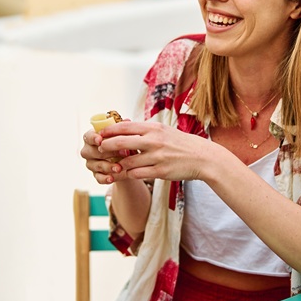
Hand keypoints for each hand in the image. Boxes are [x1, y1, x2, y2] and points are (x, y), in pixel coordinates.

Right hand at [80, 122, 135, 184]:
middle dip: (106, 152)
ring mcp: (91, 163)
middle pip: (91, 152)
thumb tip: (127, 120)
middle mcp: (88, 150)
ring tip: (119, 168)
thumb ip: (123, 129)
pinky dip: (105, 178)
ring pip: (95, 165)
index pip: (88, 136)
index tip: (100, 140)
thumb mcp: (124, 135)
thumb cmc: (123, 142)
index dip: (93, 138)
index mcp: (92, 137)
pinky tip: (112, 178)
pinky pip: (98, 178)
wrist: (128, 160)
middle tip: (121, 152)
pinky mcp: (96, 175)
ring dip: (108, 166)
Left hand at [90, 120, 217, 182]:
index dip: (109, 131)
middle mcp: (154, 141)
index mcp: (153, 128)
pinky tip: (127, 173)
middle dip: (106, 146)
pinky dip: (129, 174)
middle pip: (122, 142)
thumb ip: (144, 130)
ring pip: (127, 162)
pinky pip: (137, 174)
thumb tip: (123, 127)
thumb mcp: (163, 131)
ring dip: (117, 164)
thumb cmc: (180, 143)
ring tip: (112, 164)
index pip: (125, 127)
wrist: (201, 157)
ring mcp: (157, 157)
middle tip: (99, 149)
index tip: (99, 134)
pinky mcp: (160, 171)